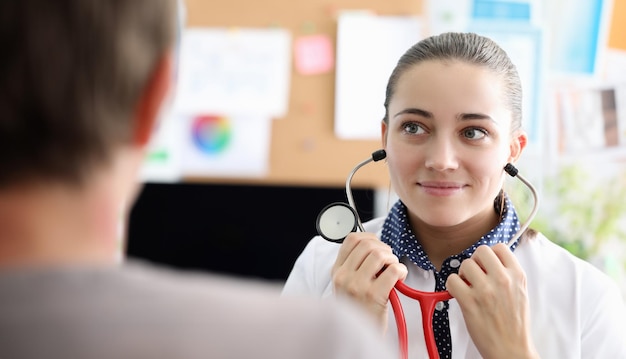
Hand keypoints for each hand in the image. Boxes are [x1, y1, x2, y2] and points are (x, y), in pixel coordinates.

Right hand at [331, 232, 407, 332]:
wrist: (358, 337)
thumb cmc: (358, 310)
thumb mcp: (347, 286)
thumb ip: (355, 266)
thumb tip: (375, 245)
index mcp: (337, 271)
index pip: (351, 239)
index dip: (370, 237)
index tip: (378, 245)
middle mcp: (344, 277)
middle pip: (367, 244)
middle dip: (384, 248)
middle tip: (389, 261)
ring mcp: (357, 286)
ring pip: (380, 254)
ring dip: (392, 259)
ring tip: (393, 270)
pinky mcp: (374, 296)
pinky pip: (393, 270)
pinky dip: (401, 271)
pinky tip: (399, 279)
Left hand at [446, 244, 538, 358]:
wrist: (511, 348)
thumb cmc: (514, 323)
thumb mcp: (520, 292)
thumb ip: (507, 274)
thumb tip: (488, 260)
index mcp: (517, 276)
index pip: (499, 247)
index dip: (489, 255)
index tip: (486, 265)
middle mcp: (502, 280)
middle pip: (480, 250)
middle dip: (475, 261)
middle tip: (475, 275)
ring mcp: (485, 290)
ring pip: (465, 264)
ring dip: (462, 275)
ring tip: (468, 288)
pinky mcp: (470, 302)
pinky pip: (452, 280)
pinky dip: (452, 286)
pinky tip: (460, 295)